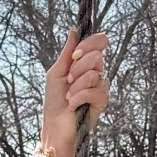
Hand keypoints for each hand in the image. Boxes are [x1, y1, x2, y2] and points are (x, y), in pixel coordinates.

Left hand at [41, 27, 109, 156]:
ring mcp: (101, 86)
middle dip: (77, 68)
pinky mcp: (103, 101)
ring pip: (94, 74)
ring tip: (68, 96)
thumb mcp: (56, 73)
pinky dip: (79, 97)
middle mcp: (96, 72)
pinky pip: (95, 90)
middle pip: (97, 56)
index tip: (74, 55)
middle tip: (68, 81)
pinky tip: (73, 105)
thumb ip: (67, 53)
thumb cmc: (54, 101)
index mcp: (85, 63)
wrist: (54, 126)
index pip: (100, 42)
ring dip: (75, 86)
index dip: (90, 43)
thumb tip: (73, 30)